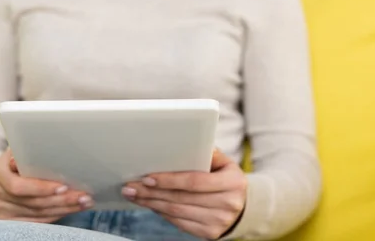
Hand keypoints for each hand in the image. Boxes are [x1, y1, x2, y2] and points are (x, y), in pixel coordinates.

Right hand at [0, 149, 93, 222]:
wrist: (2, 173)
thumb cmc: (17, 156)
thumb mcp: (20, 148)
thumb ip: (31, 150)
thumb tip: (53, 148)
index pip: (18, 186)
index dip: (41, 188)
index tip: (64, 186)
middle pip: (31, 202)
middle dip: (60, 200)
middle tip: (82, 196)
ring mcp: (0, 209)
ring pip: (37, 214)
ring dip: (63, 209)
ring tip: (83, 202)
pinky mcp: (9, 220)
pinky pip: (36, 221)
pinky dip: (56, 215)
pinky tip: (71, 209)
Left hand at [122, 149, 246, 239]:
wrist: (244, 208)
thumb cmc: (227, 179)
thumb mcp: (225, 163)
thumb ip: (208, 153)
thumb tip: (188, 142)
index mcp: (232, 183)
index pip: (194, 181)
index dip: (169, 180)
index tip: (148, 177)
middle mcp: (227, 204)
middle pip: (181, 198)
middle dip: (151, 192)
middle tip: (130, 186)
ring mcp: (218, 222)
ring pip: (176, 212)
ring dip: (151, 203)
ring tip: (134, 195)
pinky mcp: (209, 234)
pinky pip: (179, 222)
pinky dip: (161, 213)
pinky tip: (149, 204)